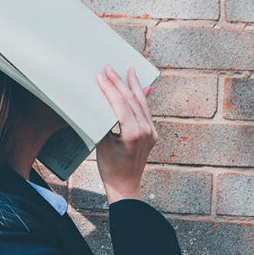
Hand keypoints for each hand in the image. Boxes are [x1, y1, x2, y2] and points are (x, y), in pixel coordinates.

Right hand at [94, 64, 156, 204]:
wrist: (125, 187)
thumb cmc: (110, 169)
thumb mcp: (103, 144)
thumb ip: (107, 121)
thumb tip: (108, 101)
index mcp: (134, 133)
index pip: (120, 104)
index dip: (110, 88)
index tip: (101, 76)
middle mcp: (147, 131)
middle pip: (132, 100)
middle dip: (120, 82)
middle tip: (110, 68)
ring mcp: (152, 132)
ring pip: (142, 103)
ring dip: (134, 86)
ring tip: (129, 70)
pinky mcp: (152, 134)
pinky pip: (146, 111)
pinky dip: (142, 98)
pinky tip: (142, 87)